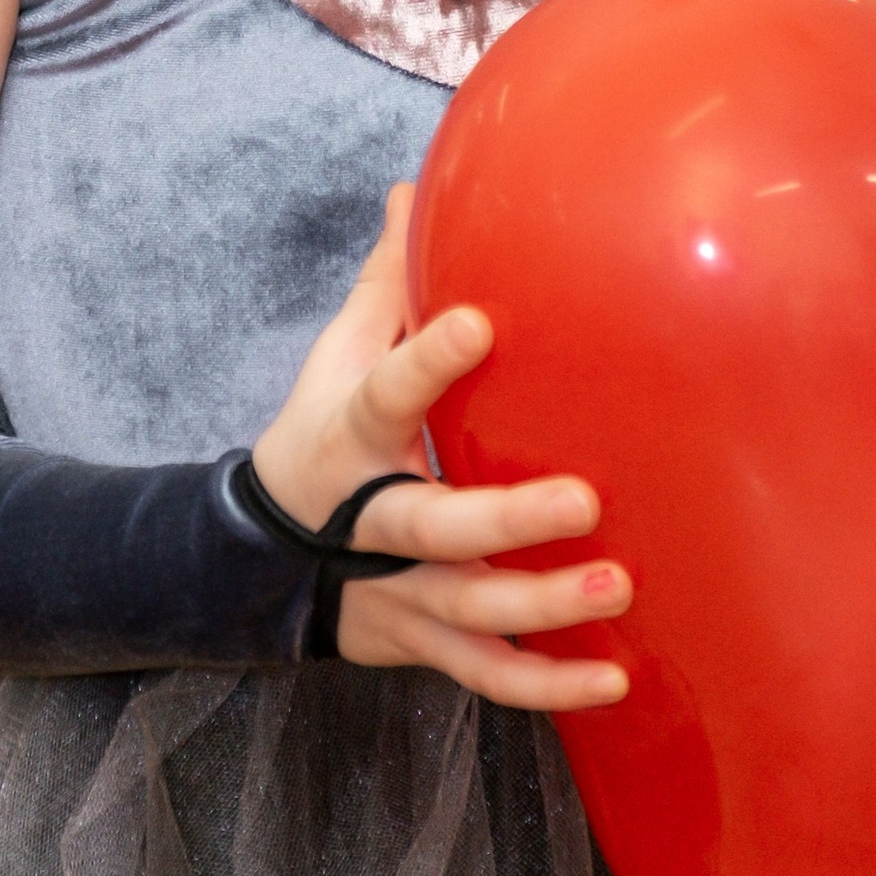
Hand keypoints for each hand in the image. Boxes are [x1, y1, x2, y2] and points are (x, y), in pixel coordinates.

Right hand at [248, 186, 630, 708]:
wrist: (257, 557)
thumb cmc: (323, 433)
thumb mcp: (336, 355)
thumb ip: (389, 282)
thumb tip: (415, 188)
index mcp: (350, 433)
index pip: (385, 390)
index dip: (428, 361)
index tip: (481, 321)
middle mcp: (370, 518)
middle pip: (434, 526)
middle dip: (507, 519)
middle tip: (585, 500)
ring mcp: (397, 589)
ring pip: (467, 610)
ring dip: (542, 606)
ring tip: (618, 587)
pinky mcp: (420, 640)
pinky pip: (486, 675)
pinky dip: (548, 687)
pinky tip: (613, 679)